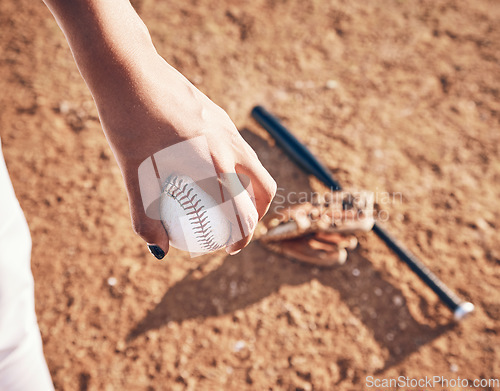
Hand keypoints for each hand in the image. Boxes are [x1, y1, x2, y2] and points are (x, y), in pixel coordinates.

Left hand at [93, 52, 275, 256]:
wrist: (129, 70)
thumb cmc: (128, 123)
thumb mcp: (133, 174)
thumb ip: (145, 215)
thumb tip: (159, 249)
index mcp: (216, 164)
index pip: (244, 210)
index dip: (242, 236)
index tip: (230, 248)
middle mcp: (230, 145)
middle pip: (263, 186)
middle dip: (258, 212)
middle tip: (237, 226)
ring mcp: (227, 127)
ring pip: (252, 164)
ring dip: (249, 187)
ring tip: (225, 200)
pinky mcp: (218, 114)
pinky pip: (237, 147)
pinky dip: (233, 166)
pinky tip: (204, 166)